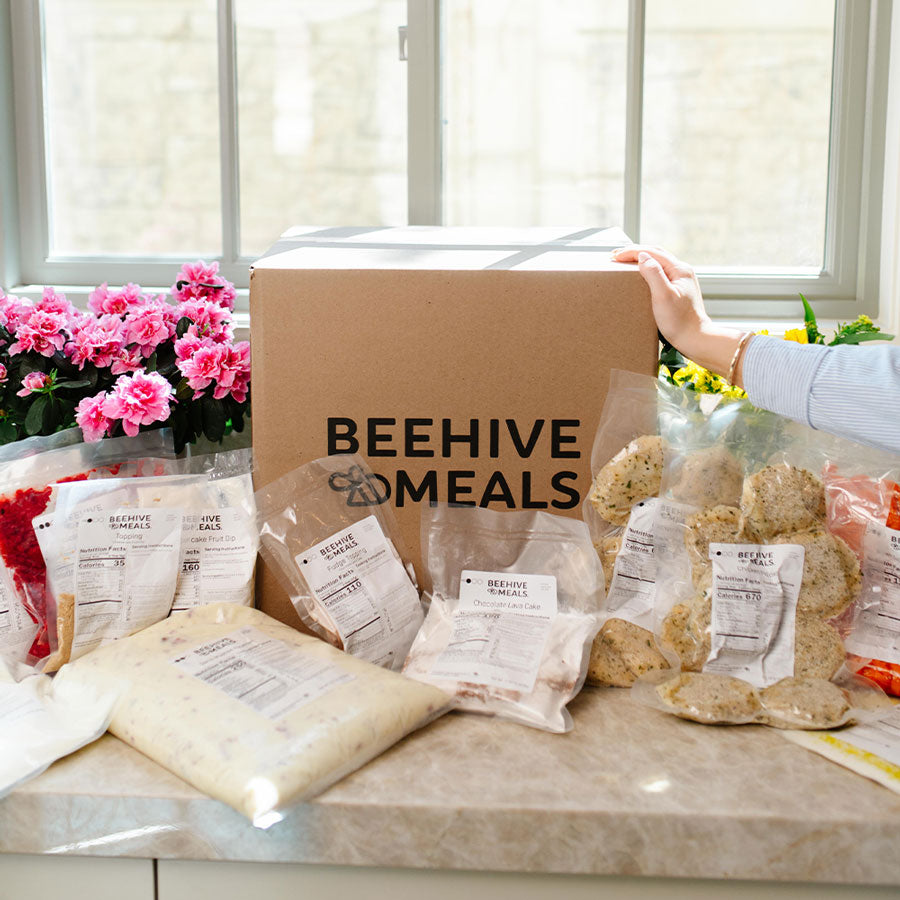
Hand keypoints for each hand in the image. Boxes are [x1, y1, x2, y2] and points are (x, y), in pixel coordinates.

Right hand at [611, 245, 747, 384]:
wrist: (695, 339)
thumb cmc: (680, 322)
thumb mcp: (663, 297)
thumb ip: (654, 274)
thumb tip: (642, 257)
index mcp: (679, 270)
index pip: (652, 252)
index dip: (632, 252)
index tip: (615, 256)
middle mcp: (682, 272)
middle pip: (656, 254)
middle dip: (635, 252)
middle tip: (616, 256)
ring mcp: (681, 281)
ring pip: (658, 263)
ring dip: (641, 260)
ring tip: (625, 263)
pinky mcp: (678, 290)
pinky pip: (661, 274)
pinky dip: (647, 270)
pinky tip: (640, 276)